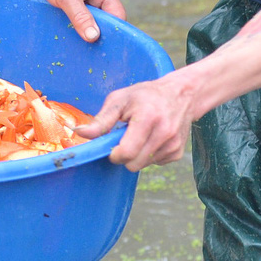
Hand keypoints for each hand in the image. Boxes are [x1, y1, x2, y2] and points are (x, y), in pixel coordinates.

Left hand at [20, 0, 124, 42]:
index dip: (113, 30)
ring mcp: (86, 2)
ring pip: (92, 23)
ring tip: (77, 44)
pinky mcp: (75, 7)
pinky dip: (75, 29)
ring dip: (84, 32)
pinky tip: (69, 36)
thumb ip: (81, 17)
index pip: (117, 14)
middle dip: (97, 33)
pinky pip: (80, 22)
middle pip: (105, 21)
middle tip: (88, 49)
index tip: (105, 46)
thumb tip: (93, 37)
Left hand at [75, 72, 198, 171]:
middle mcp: (164, 133)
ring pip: (143, 166)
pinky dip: (149, 154)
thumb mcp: (120, 99)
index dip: (114, 154)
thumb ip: (101, 120)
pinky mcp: (177, 152)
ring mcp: (173, 145)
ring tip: (140, 134)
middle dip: (124, 155)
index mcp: (147, 118)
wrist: (181, 94)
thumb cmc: (146, 95)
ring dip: (136, 154)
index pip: (126, 153)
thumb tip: (79, 133)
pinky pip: (154, 163)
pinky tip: (152, 138)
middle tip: (125, 137)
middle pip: (133, 164)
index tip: (111, 146)